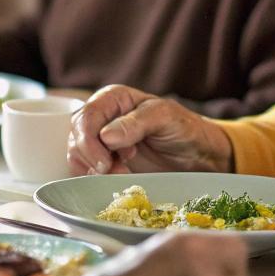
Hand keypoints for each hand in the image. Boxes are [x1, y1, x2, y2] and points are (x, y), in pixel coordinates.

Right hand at [68, 85, 233, 175]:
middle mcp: (103, 117)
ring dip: (93, 168)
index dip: (88, 140)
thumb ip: (135, 123)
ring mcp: (102, 140)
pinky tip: (117, 175)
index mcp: (114, 99)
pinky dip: (95, 177)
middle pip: (76, 136)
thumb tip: (105, 135)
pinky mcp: (105, 161)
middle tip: (116, 169)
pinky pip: (85, 169)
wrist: (198, 155)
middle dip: (91, 157)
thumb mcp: (164, 118)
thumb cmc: (184, 128)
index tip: (104, 162)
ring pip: (76, 154)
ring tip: (121, 171)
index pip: (86, 116)